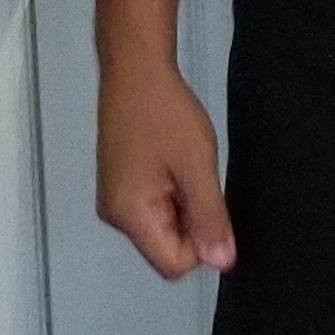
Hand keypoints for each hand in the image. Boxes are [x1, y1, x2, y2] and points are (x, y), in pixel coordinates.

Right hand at [99, 55, 235, 278]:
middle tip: (196, 179)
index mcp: (130, 216)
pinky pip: (153, 209)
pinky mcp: (118, 185)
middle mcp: (115, 216)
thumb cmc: (166, 114)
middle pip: (167, 249)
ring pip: (163, 228)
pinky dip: (172, 194)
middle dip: (193, 224)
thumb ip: (209, 218)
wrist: (135, 70)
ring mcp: (114, 201)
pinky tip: (174, 163)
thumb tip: (221, 264)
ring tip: (184, 167)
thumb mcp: (197, 166)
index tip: (210, 204)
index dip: (202, 245)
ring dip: (184, 206)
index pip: (174, 265)